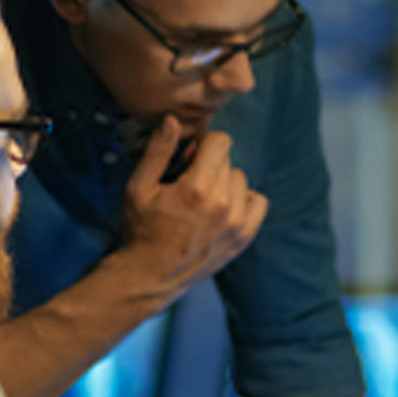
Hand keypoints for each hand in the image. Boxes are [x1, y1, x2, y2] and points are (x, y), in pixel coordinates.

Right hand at [117, 119, 268, 299]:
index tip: (187, 160)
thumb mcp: (139, 187)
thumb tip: (172, 120)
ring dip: (224, 182)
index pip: (220, 142)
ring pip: (241, 179)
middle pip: (228, 160)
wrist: (150, 276)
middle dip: (209, 164)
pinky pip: (258, 201)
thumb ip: (158, 151)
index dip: (201, 144)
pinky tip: (222, 208)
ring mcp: (237, 224)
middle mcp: (223, 205)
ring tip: (202, 199)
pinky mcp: (243, 238)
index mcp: (197, 189)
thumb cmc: (141, 229)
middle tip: (187, 183)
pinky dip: (243, 200)